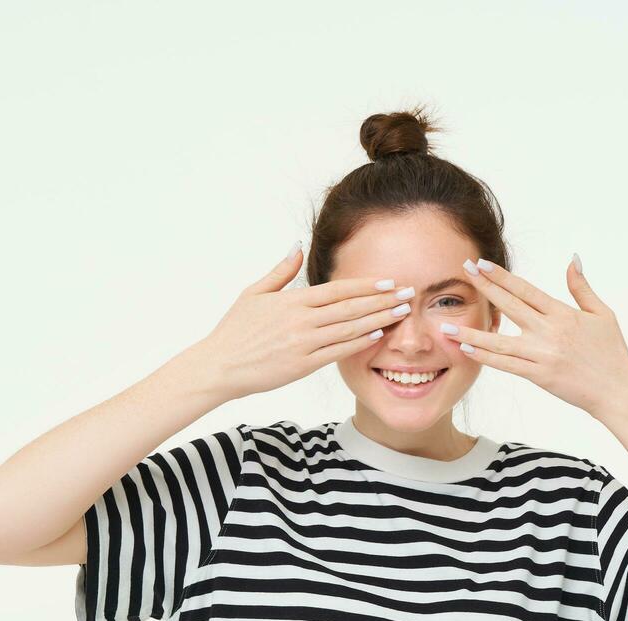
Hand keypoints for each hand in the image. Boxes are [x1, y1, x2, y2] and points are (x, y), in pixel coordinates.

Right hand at [189, 243, 412, 400]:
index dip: (366, 285)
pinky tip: (377, 335)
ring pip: (349, 329)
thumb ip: (281, 271)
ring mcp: (302, 344)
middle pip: (350, 307)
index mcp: (291, 301)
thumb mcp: (253, 293)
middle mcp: (300, 320)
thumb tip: (297, 247)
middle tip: (409, 293)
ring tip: (401, 313)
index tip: (388, 281)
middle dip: (382, 299)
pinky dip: (358, 343)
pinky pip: (336, 352)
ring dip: (378, 319)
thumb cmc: (234, 330)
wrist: (218, 366)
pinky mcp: (301, 366)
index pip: (337, 290)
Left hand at [441, 255, 627, 417]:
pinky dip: (486, 357)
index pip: (526, 290)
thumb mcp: (602, 314)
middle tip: (463, 272)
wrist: (617, 390)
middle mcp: (549, 332)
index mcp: (563, 314)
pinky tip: (467, 350)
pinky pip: (507, 365)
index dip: (502, 276)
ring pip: (500, 342)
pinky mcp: (539, 376)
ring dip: (472, 333)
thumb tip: (572, 259)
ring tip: (447, 327)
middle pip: (510, 306)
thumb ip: (582, 287)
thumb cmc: (611, 352)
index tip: (482, 264)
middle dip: (484, 288)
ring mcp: (542, 355)